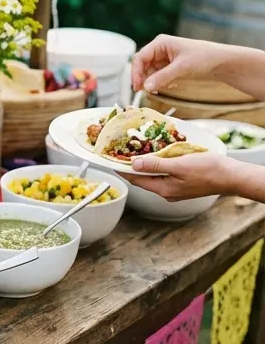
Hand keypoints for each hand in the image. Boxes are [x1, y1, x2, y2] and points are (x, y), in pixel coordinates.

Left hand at [122, 153, 241, 200]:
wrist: (232, 176)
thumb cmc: (208, 171)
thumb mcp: (178, 165)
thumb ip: (155, 165)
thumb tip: (133, 164)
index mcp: (163, 190)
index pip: (136, 179)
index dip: (122, 169)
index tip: (111, 159)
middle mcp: (167, 192)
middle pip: (144, 178)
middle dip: (133, 166)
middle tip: (124, 151)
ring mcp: (175, 189)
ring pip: (155, 176)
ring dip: (147, 164)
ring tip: (139, 151)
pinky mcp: (183, 184)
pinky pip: (166, 174)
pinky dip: (160, 165)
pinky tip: (160, 155)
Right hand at [132, 34, 252, 93]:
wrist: (223, 62)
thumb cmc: (205, 58)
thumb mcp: (181, 68)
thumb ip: (161, 77)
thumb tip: (144, 87)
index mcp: (160, 43)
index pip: (140, 58)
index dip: (135, 73)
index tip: (137, 87)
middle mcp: (160, 49)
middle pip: (143, 66)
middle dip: (144, 79)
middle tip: (146, 92)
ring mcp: (165, 58)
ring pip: (150, 73)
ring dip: (153, 82)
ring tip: (161, 90)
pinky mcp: (171, 66)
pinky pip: (158, 76)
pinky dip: (161, 83)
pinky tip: (171, 86)